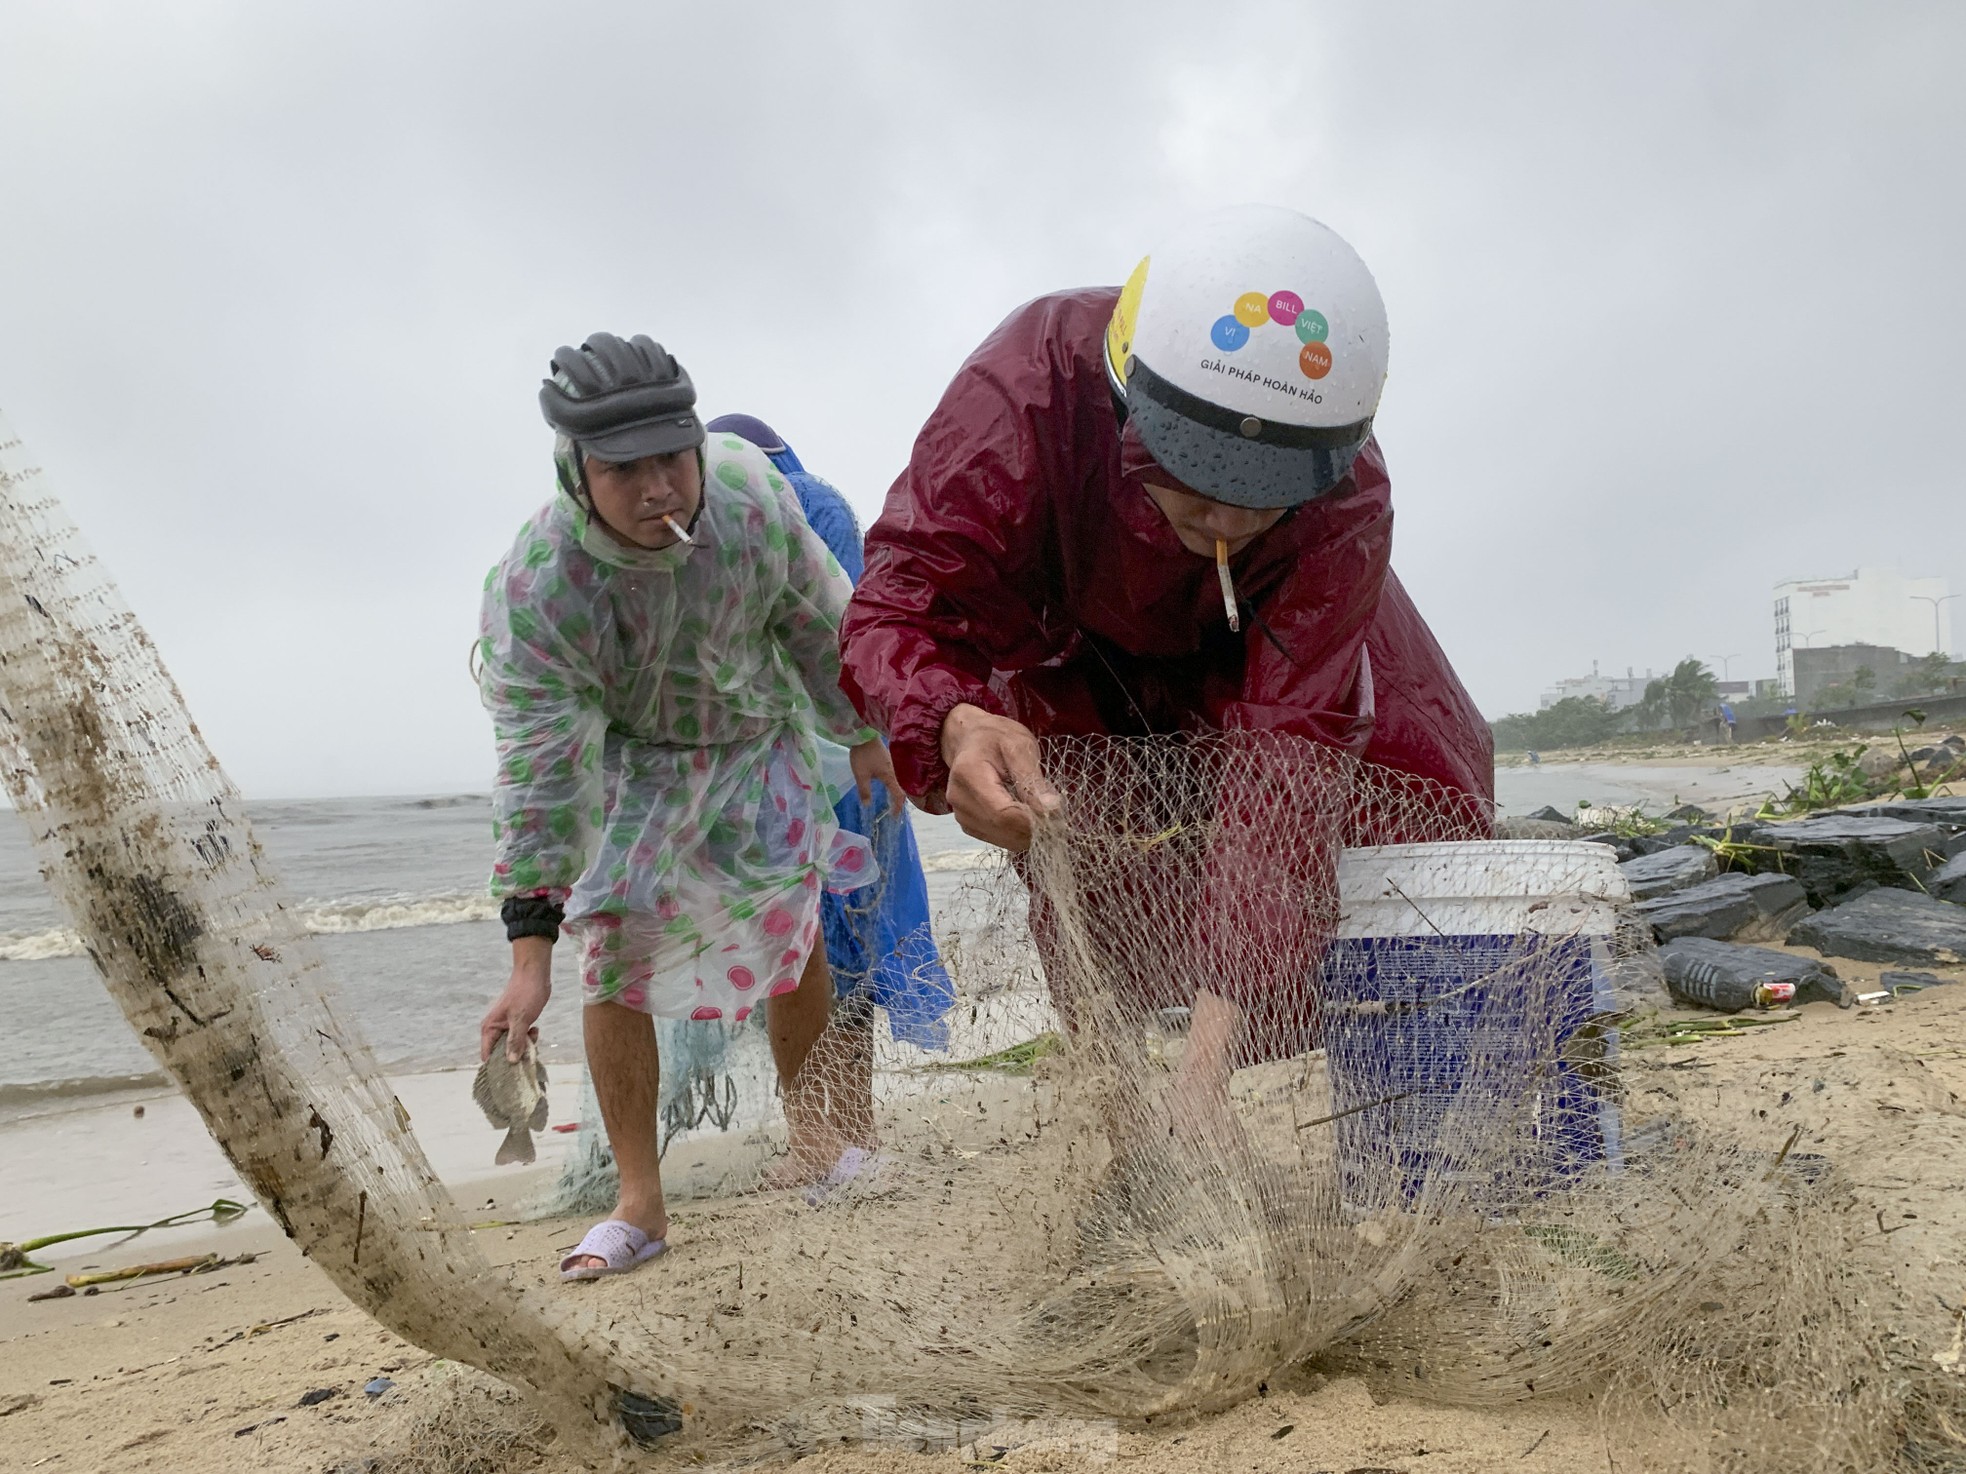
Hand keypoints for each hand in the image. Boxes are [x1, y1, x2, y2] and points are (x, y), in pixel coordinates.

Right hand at [480, 937, 551, 1061]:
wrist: (535, 975)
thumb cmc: (525, 994)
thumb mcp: (521, 1019)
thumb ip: (515, 1041)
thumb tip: (511, 1061)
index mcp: (489, 1029)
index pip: (487, 1055)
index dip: (498, 1065)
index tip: (511, 1072)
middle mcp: (496, 1030)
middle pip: (502, 1054)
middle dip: (515, 1055)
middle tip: (528, 1052)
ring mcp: (508, 1027)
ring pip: (514, 1046)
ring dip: (525, 1045)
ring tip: (533, 1034)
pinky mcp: (519, 1025)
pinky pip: (522, 1039)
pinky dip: (529, 1038)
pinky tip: (535, 1029)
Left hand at [848, 737, 904, 815]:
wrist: (864, 735)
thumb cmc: (863, 756)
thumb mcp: (861, 775)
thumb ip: (864, 791)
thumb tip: (867, 805)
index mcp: (890, 776)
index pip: (899, 795)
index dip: (897, 807)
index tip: (893, 815)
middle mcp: (895, 771)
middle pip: (902, 789)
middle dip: (900, 800)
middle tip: (894, 809)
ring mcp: (893, 764)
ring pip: (900, 781)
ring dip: (897, 791)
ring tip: (892, 799)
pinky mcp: (889, 759)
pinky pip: (896, 774)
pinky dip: (895, 783)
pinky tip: (888, 783)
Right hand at [939, 703, 1061, 851]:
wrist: (971, 739)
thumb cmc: (996, 738)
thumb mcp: (1020, 746)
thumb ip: (1033, 778)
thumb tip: (1052, 809)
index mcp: (969, 775)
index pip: (1003, 814)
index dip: (1033, 821)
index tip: (1057, 814)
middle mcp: (959, 800)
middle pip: (1003, 830)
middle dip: (1035, 828)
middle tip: (1056, 814)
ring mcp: (961, 815)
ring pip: (1004, 840)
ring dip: (1028, 833)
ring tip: (1042, 812)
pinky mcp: (968, 825)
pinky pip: (999, 839)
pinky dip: (1018, 833)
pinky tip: (1026, 815)